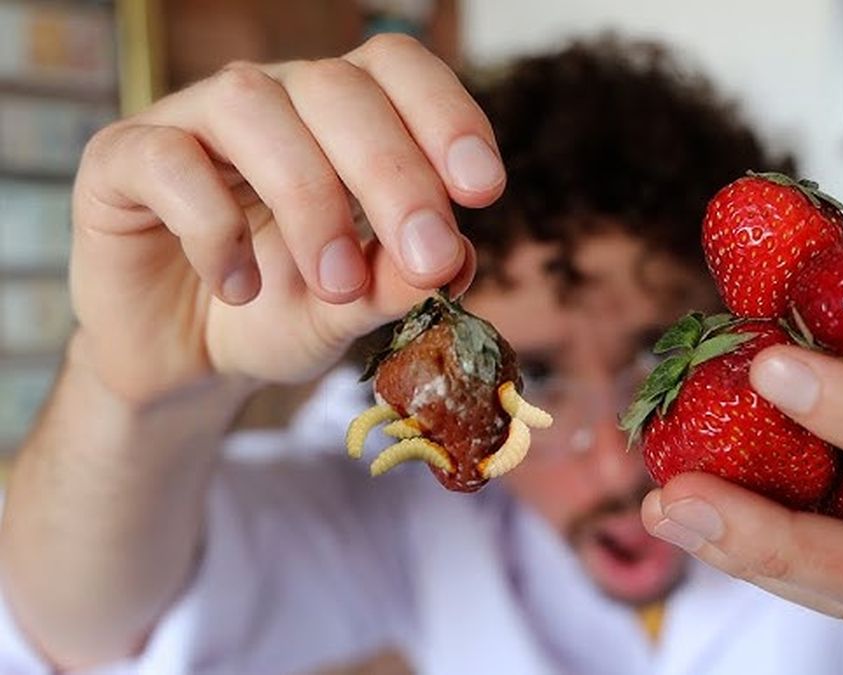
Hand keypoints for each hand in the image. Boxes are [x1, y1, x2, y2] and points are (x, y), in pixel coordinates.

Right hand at [70, 35, 502, 402]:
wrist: (182, 359)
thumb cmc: (278, 313)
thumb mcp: (350, 311)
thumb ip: (397, 284)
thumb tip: (455, 261)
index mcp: (341, 117)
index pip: (397, 69)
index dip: (445, 114)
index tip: (483, 190)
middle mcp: (274, 100)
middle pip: (338, 87)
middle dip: (394, 175)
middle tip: (425, 259)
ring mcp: (193, 120)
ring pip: (254, 107)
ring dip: (310, 200)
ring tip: (333, 285)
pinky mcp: (123, 158)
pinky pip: (169, 160)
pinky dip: (214, 227)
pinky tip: (238, 287)